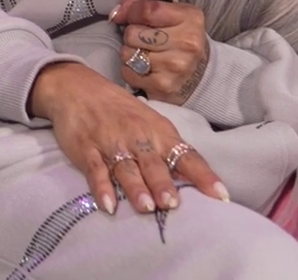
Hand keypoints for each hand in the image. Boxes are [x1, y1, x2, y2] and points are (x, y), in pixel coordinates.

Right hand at [27, 62, 227, 215]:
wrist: (77, 88)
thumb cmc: (120, 111)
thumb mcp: (150, 124)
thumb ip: (168, 150)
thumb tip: (194, 180)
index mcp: (159, 131)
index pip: (186, 155)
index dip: (203, 176)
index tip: (220, 195)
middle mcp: (137, 137)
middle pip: (153, 163)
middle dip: (163, 183)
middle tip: (172, 203)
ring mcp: (110, 142)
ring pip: (125, 167)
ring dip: (136, 188)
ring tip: (146, 208)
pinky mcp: (86, 149)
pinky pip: (95, 170)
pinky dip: (101, 187)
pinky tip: (108, 204)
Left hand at [112, 0, 209, 104]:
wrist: (200, 73)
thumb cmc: (180, 38)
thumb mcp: (170, 12)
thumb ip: (140, 3)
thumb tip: (117, 13)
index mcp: (190, 18)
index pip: (146, 10)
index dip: (133, 12)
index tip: (135, 17)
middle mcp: (186, 43)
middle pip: (132, 33)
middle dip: (132, 34)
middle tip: (145, 39)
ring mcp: (175, 67)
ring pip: (127, 54)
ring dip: (131, 53)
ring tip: (146, 53)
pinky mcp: (163, 86)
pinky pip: (128, 73)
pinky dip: (131, 71)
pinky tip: (145, 69)